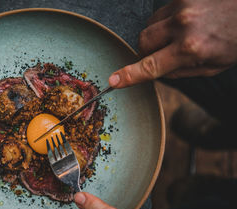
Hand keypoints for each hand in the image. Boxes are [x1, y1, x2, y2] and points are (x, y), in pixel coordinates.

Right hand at [108, 0, 236, 87]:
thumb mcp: (213, 67)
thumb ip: (180, 72)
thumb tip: (158, 72)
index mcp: (190, 49)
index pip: (150, 66)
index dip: (130, 75)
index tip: (114, 81)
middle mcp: (183, 25)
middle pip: (143, 41)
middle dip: (147, 51)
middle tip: (162, 54)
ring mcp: (183, 5)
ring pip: (150, 24)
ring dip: (158, 33)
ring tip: (181, 33)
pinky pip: (163, 9)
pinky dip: (170, 19)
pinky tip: (188, 20)